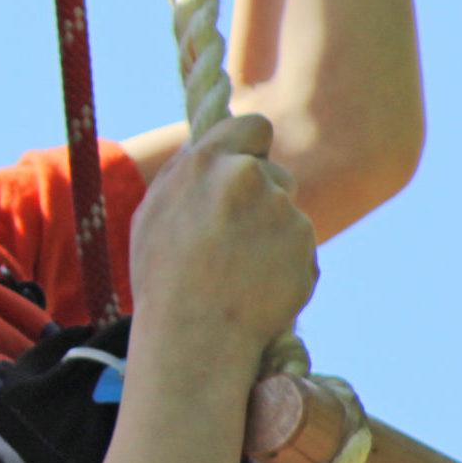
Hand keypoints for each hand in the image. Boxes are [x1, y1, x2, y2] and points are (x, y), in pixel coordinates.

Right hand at [128, 114, 318, 363]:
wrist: (195, 336)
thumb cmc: (163, 277)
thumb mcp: (154, 212)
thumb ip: (188, 173)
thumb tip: (209, 151)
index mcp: (207, 162)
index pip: (254, 127)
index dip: (252, 147)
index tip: (247, 166)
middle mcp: (249, 178)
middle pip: (274, 174)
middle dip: (263, 197)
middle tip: (234, 237)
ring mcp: (283, 213)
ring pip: (287, 214)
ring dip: (272, 233)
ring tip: (239, 271)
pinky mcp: (307, 247)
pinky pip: (299, 249)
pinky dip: (285, 265)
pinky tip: (256, 288)